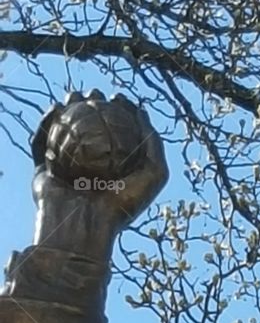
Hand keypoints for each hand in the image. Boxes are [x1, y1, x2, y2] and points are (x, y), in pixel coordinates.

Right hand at [31, 90, 168, 254]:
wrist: (84, 229)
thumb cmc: (122, 205)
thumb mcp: (154, 174)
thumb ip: (153, 143)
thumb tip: (142, 111)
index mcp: (115, 168)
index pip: (117, 132)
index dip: (119, 110)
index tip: (118, 96)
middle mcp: (91, 167)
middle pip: (90, 127)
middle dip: (92, 103)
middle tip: (95, 94)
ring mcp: (67, 169)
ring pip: (65, 130)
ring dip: (68, 108)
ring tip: (74, 96)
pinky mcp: (45, 172)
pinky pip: (42, 142)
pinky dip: (46, 124)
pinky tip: (55, 109)